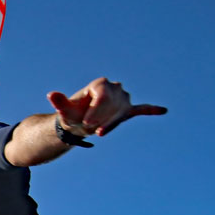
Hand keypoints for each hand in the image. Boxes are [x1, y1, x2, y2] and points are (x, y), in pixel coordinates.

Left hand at [48, 77, 166, 136]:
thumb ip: (59, 102)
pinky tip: (163, 110)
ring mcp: (123, 99)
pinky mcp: (129, 110)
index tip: (87, 123)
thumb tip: (51, 95)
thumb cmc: (72, 114)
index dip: (96, 111)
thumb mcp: (65, 109)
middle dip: (102, 119)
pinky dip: (151, 110)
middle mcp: (115, 88)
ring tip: (100, 130)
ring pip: (122, 113)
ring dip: (111, 123)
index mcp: (100, 84)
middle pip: (114, 105)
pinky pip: (141, 110)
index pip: (103, 96)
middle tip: (90, 129)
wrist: (80, 122)